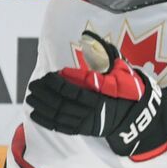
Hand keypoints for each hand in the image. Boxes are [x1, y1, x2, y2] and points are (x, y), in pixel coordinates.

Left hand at [26, 32, 166, 156]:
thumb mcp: (120, 70)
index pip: (73, 89)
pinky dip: (47, 122)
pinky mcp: (84, 130)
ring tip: (30, 99)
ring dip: (42, 107)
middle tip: (32, 87)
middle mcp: (91, 110)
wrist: (136, 116)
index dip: (57, 84)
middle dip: (44, 95)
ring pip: (60, 115)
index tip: (46, 76)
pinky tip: (36, 115)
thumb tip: (91, 37)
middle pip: (62, 103)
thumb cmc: (127, 90)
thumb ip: (105, 54)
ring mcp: (87, 122)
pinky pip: (62, 127)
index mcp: (100, 95)